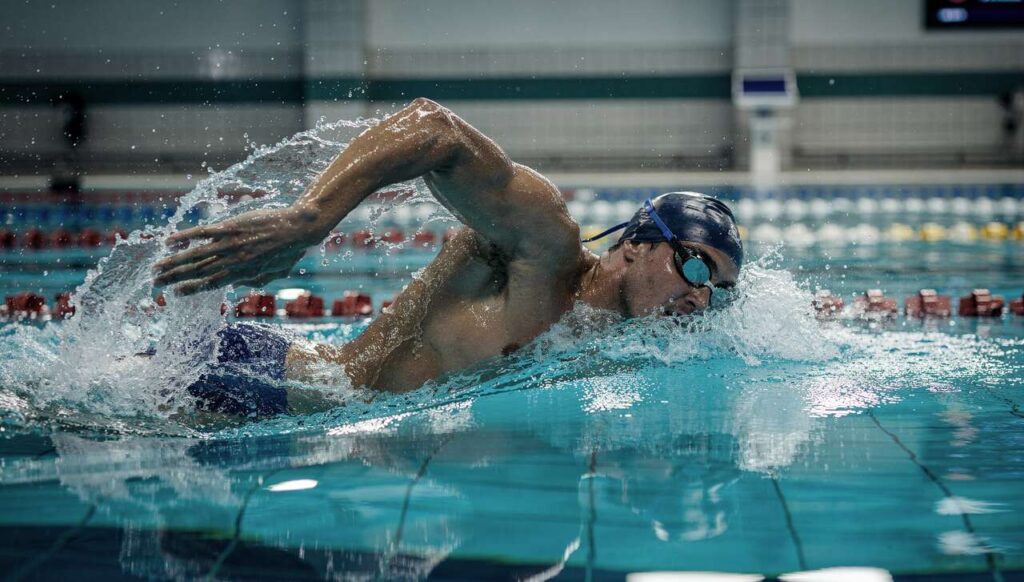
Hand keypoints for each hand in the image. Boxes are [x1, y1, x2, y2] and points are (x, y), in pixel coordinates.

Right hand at [153, 207, 324, 295]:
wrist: (299, 229)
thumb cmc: (289, 252)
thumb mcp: (273, 273)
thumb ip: (253, 281)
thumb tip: (234, 286)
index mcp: (242, 274)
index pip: (210, 285)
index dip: (190, 290)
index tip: (174, 295)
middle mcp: (233, 261)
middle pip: (197, 272)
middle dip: (174, 279)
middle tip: (155, 284)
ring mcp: (231, 244)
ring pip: (195, 255)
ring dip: (173, 262)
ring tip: (156, 268)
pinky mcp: (231, 227)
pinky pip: (203, 233)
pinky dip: (184, 237)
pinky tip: (169, 242)